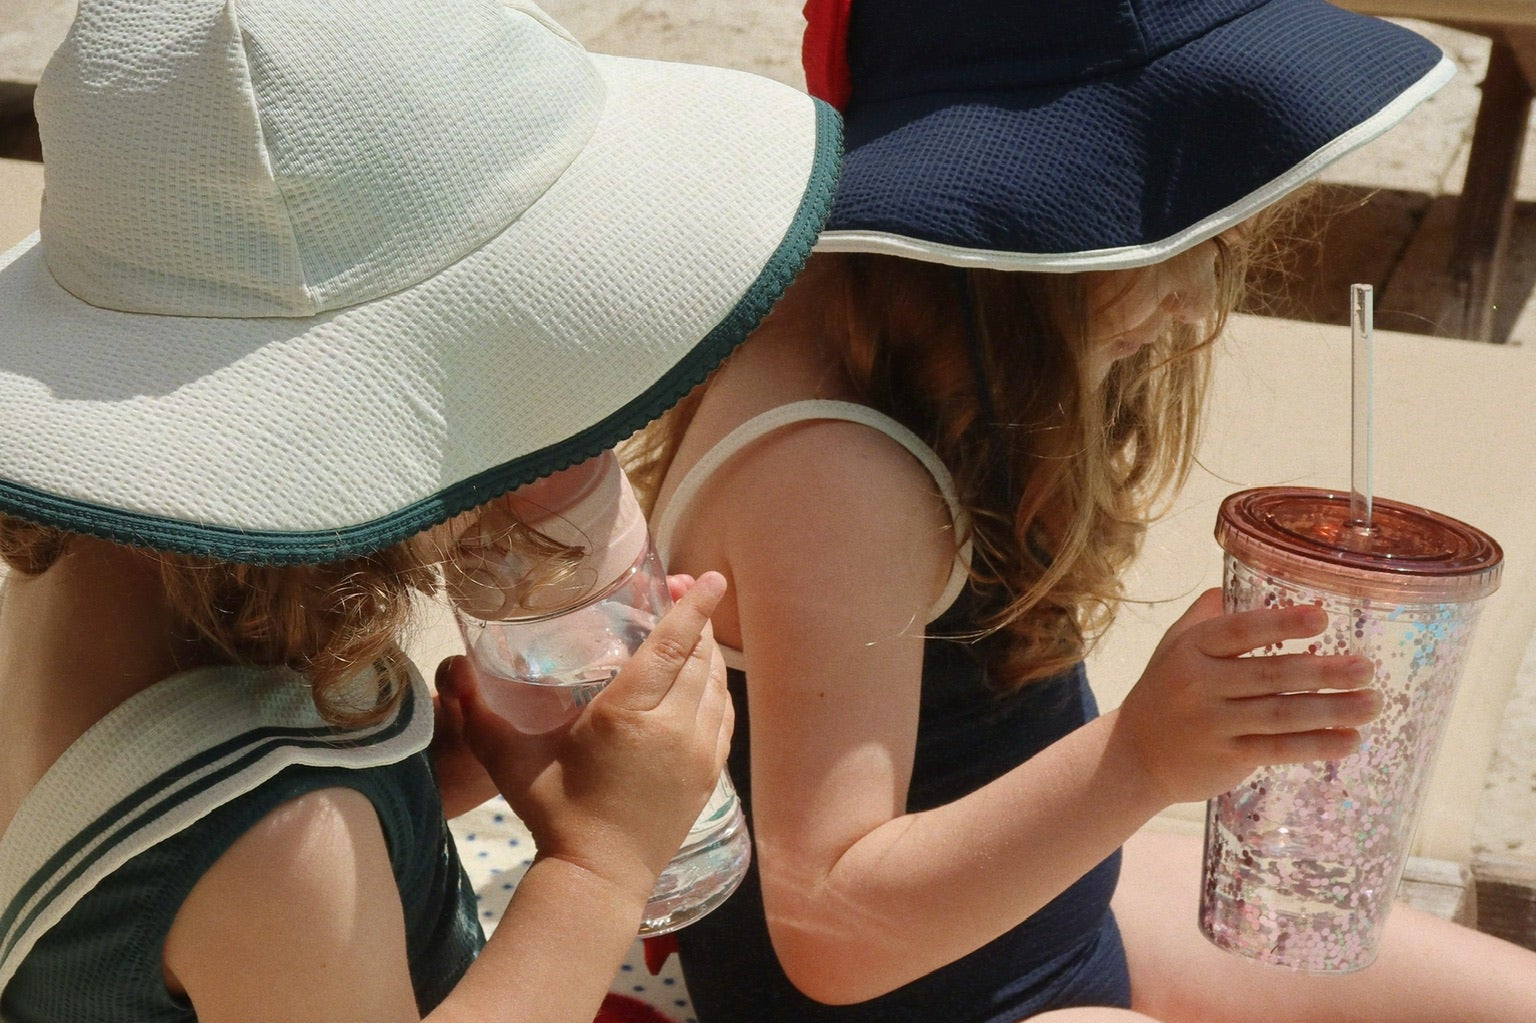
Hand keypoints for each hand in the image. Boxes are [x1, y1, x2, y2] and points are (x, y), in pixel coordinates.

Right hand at [440, 572, 732, 897]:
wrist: (598, 877)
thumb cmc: (553, 813)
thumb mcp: (509, 760)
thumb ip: (477, 713)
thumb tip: (447, 671)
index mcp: (629, 713)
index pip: (673, 644)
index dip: (694, 606)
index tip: (708, 576)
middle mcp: (674, 727)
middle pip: (699, 657)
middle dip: (698, 619)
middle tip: (684, 591)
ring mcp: (698, 752)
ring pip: (716, 685)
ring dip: (708, 652)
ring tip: (692, 629)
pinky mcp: (710, 774)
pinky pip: (723, 717)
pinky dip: (717, 689)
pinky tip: (705, 679)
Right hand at [1110, 588, 1379, 805]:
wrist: (1134, 755)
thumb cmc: (1165, 692)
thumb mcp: (1173, 645)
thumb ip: (1208, 615)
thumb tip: (1251, 583)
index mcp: (1191, 649)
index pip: (1239, 631)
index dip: (1281, 624)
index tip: (1322, 618)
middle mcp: (1199, 684)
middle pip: (1270, 675)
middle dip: (1324, 672)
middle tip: (1366, 668)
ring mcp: (1212, 723)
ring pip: (1282, 715)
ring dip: (1332, 709)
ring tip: (1373, 703)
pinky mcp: (1226, 757)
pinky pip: (1278, 750)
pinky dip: (1317, 745)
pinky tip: (1350, 740)